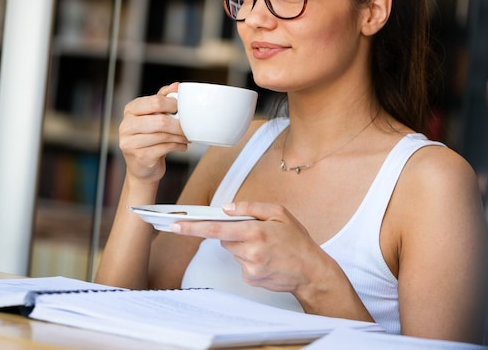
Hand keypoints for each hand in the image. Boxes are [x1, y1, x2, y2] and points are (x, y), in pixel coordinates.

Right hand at [119, 82, 187, 181]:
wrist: (142, 167)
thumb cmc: (149, 138)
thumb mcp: (153, 116)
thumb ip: (163, 99)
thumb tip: (176, 86)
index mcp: (130, 110)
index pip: (154, 102)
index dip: (173, 104)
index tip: (183, 109)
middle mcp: (126, 125)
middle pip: (160, 120)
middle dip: (179, 124)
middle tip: (189, 126)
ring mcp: (130, 142)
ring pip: (163, 135)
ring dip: (180, 136)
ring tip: (186, 137)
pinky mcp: (139, 157)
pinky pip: (165, 148)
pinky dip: (178, 146)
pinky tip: (182, 146)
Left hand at [170, 201, 323, 293]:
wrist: (312, 272)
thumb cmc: (298, 240)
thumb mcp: (280, 214)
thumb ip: (252, 207)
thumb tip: (226, 208)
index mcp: (256, 232)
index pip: (216, 229)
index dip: (194, 227)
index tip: (175, 225)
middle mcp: (250, 252)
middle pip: (224, 239)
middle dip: (234, 233)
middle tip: (256, 233)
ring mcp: (249, 268)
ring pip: (233, 251)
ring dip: (243, 246)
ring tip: (267, 247)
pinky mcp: (250, 280)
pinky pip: (240, 264)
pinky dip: (249, 259)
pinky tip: (267, 259)